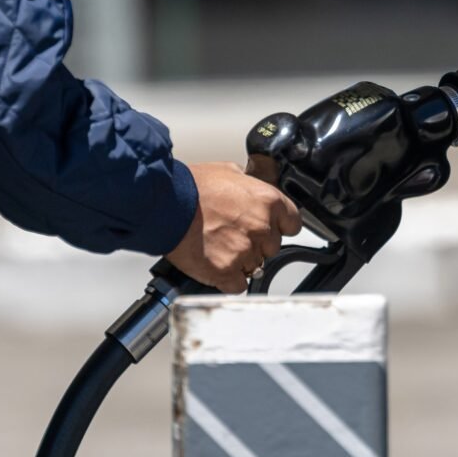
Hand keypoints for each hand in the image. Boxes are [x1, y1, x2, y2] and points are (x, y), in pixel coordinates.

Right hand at [167, 162, 301, 292]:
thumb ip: (250, 185)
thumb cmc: (191, 187)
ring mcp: (245, 251)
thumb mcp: (229, 171)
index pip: (292, 224)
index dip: (279, 226)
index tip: (268, 228)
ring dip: (240, 261)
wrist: (164, 204)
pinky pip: (237, 285)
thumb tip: (253, 188)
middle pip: (272, 247)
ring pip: (254, 266)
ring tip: (218, 246)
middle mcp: (261, 227)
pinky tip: (214, 264)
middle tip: (231, 234)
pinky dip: (226, 279)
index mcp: (268, 201)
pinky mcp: (227, 271)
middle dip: (255, 243)